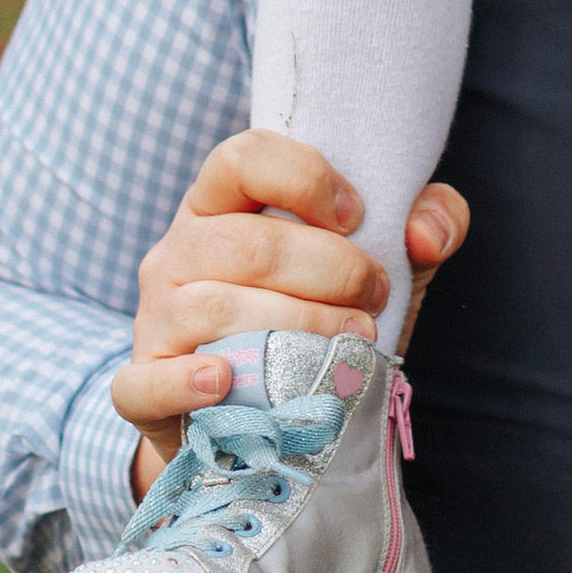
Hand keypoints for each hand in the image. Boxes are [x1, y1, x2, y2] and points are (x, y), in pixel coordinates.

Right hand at [112, 130, 470, 490]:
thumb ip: (424, 222)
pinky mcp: (142, 384)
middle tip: (376, 296)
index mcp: (220, 204)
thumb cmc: (314, 317)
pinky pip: (146, 381)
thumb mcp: (373, 261)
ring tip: (350, 343)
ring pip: (215, 309)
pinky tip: (226, 383)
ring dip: (297, 327)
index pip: (243, 158)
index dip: (304, 177)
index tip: (356, 215)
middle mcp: (178, 251)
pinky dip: (185, 383)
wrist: (249, 414)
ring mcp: (155, 319)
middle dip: (330, 269)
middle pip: (247, 243)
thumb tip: (429, 232)